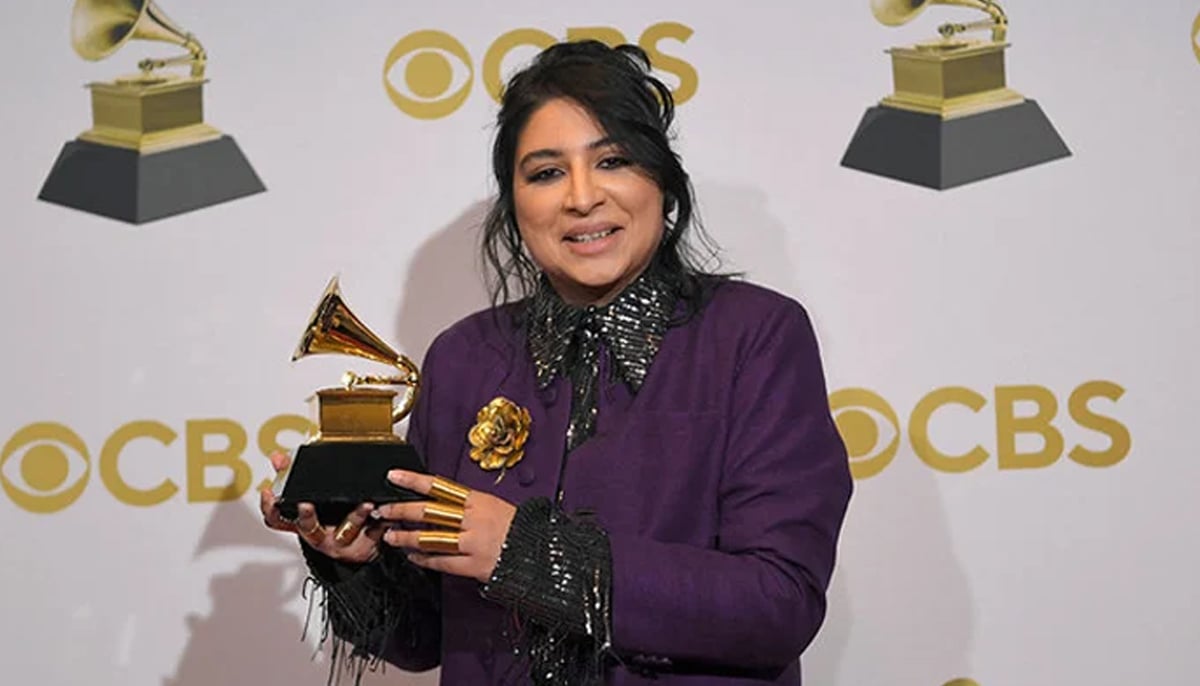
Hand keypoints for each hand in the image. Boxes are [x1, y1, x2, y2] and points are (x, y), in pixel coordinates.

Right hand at [259, 451, 380, 563]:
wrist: (360, 548)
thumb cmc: (333, 519)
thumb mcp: (312, 499)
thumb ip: (293, 477)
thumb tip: (277, 457)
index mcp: (304, 522)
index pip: (278, 520)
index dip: (270, 508)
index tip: (270, 494)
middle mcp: (319, 535)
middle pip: (307, 528)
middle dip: (307, 516)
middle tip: (306, 504)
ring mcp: (339, 543)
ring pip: (346, 531)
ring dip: (356, 516)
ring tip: (366, 503)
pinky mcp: (362, 547)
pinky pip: (373, 534)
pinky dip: (380, 523)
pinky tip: (386, 513)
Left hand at [375, 470, 516, 582]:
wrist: (542, 553)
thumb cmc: (522, 529)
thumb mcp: (496, 507)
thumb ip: (469, 506)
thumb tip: (440, 502)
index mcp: (479, 501)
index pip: (439, 486)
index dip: (414, 480)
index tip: (393, 476)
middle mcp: (474, 519)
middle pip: (429, 512)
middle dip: (402, 511)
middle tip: (384, 510)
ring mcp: (473, 543)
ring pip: (431, 538)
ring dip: (407, 538)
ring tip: (391, 537)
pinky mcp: (475, 566)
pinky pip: (443, 562)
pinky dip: (425, 560)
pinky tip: (413, 558)